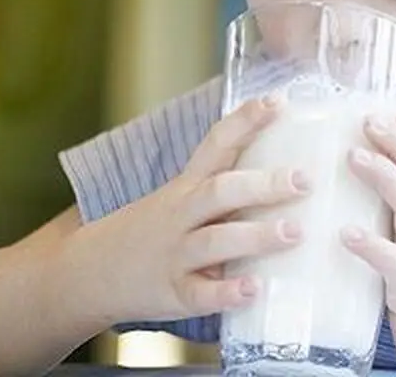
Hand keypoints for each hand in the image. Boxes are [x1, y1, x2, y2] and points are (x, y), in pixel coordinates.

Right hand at [82, 97, 307, 323]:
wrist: (90, 273)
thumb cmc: (155, 231)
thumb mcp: (182, 199)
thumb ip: (226, 186)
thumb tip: (291, 165)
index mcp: (187, 186)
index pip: (216, 145)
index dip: (246, 121)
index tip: (277, 101)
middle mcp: (181, 215)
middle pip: (220, 191)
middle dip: (262, 184)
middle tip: (305, 180)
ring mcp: (175, 255)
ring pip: (215, 241)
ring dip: (255, 236)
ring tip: (293, 232)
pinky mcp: (173, 293)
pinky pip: (201, 294)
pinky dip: (227, 292)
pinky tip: (255, 289)